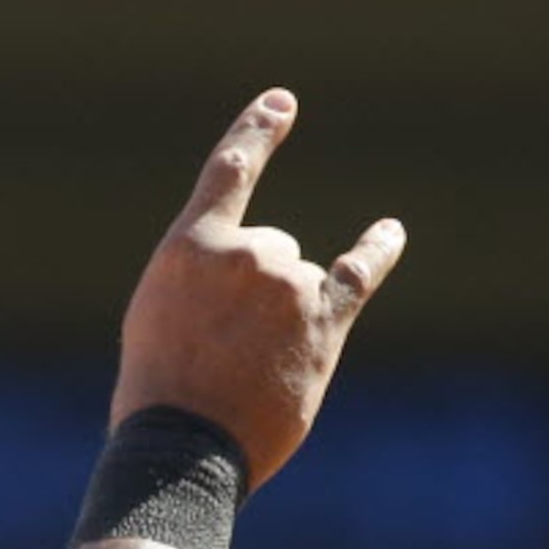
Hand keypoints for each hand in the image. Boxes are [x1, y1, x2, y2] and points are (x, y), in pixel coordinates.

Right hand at [115, 90, 405, 490]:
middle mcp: (244, 253)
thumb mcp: (157, 313)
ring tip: (251, 366)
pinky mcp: (324, 321)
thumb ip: (202, 277)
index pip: (231, 172)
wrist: (182, 446)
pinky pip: (359, 273)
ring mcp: (288, 285)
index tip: (282, 103)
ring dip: (282, 315)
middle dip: (252, 293)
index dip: (257, 133)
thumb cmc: (158, 389)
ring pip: (298, 277)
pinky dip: (377, 250)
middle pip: (269, 248)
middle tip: (221, 350)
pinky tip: (390, 232)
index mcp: (189, 247)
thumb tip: (249, 275)